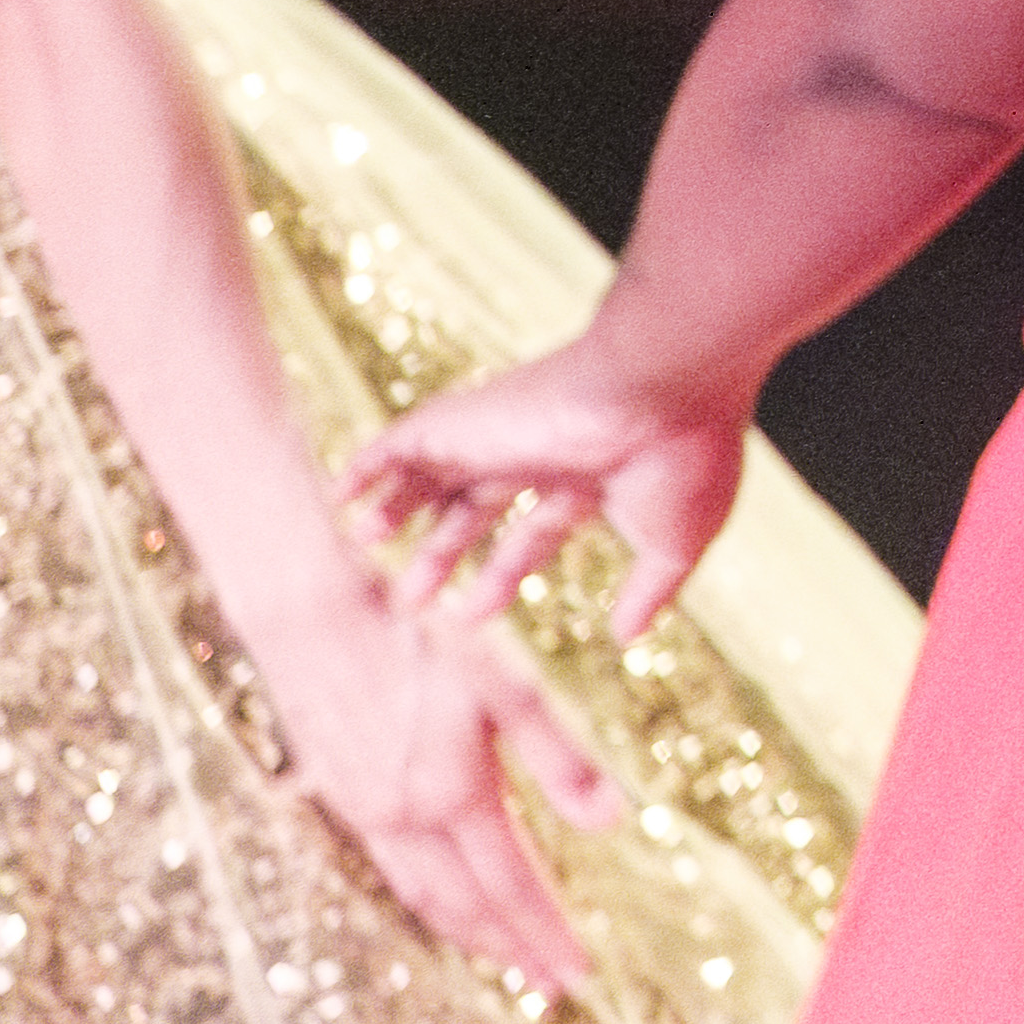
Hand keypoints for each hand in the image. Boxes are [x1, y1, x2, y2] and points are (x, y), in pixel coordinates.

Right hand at [222, 568, 615, 988]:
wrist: (311, 618)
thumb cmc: (422, 639)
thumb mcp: (507, 687)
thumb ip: (560, 757)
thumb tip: (615, 821)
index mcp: (455, 796)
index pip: (513, 887)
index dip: (548, 934)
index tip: (581, 975)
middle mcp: (407, 818)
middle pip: (468, 907)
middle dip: (514, 950)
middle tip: (553, 988)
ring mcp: (369, 813)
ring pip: (425, 896)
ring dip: (469, 932)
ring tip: (508, 957)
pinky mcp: (345, 797)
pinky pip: (395, 869)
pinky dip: (430, 899)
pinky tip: (447, 898)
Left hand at [343, 322, 754, 655]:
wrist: (663, 385)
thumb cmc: (682, 460)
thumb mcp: (674, 542)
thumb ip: (650, 590)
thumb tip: (627, 638)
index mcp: (593, 471)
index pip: (536, 528)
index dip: (504, 572)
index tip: (473, 614)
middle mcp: (544, 449)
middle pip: (476, 505)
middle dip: (444, 551)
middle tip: (410, 598)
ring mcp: (502, 432)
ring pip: (437, 471)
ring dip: (399, 509)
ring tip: (362, 544)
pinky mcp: (466, 419)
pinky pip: (399, 441)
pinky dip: (367, 465)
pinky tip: (341, 493)